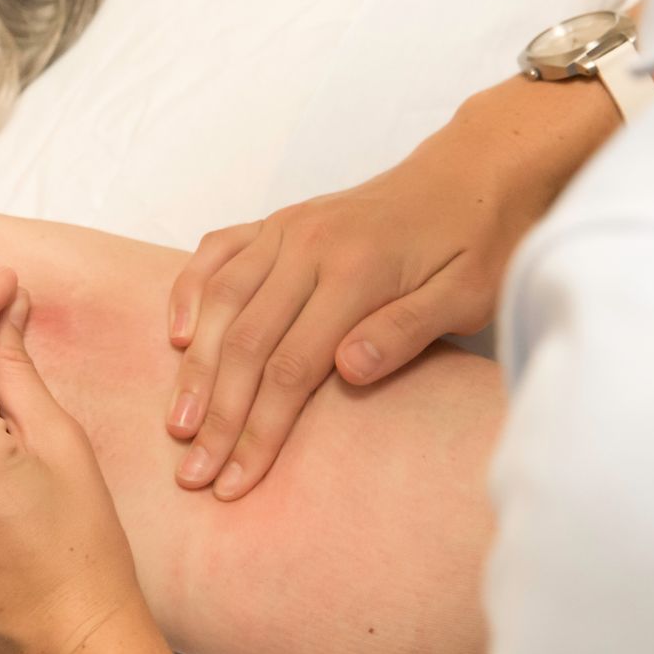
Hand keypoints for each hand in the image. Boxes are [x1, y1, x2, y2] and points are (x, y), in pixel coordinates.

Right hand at [166, 110, 556, 500]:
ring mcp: (286, 228)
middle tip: (192, 472)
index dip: (259, 431)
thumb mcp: (468, 294)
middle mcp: (309, 245)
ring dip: (194, 367)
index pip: (292, 368)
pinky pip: (216, 252)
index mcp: (357, 271)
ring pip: (222, 302)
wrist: (474, 172)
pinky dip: (189, 292)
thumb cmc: (477, 243)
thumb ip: (406, 330)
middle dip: (216, 415)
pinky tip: (177, 336)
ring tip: (176, 422)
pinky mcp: (277, 221)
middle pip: (246, 343)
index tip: (236, 481)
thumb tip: (347, 370)